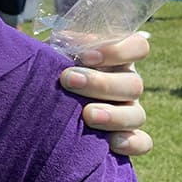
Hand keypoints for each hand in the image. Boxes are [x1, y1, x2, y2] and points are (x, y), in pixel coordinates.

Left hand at [60, 33, 150, 155]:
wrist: (40, 105)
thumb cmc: (50, 70)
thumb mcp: (55, 52)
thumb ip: (63, 44)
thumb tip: (64, 38)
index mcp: (116, 59)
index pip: (138, 47)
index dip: (117, 50)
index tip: (85, 56)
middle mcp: (126, 83)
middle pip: (133, 84)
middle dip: (101, 83)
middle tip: (69, 81)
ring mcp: (128, 111)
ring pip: (137, 114)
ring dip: (113, 115)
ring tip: (88, 115)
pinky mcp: (126, 136)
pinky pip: (142, 142)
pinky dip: (131, 143)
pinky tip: (112, 142)